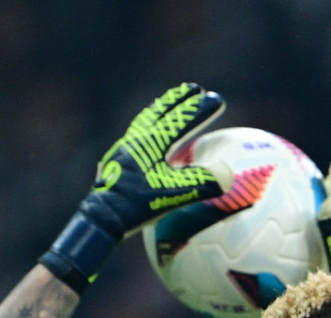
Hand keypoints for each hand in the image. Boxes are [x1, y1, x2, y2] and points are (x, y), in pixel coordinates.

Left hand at [41, 83, 227, 287]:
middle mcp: (136, 139)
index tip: (216, 98)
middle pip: (159, 112)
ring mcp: (125, 149)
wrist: (102, 216)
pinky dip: (149, 129)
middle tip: (193, 88)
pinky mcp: (118, 161)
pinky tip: (151, 140)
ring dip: (161, 110)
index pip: (179, 119)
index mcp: (150, 142)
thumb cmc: (138, 204)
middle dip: (177, 99)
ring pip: (145, 121)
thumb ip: (202, 182)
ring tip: (170, 105)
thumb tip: (228, 173)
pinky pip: (137, 136)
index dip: (199, 109)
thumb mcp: (174, 194)